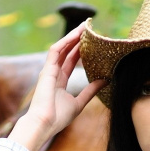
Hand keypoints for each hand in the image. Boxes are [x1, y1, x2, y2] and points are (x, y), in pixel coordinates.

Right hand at [8, 21, 105, 150]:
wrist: (44, 124)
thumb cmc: (58, 118)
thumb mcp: (79, 102)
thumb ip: (91, 90)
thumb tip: (105, 80)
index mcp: (60, 81)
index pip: (71, 61)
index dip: (80, 50)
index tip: (91, 41)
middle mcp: (53, 73)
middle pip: (67, 51)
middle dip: (77, 39)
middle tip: (89, 27)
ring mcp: (49, 71)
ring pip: (61, 48)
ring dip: (72, 36)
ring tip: (84, 26)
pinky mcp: (46, 70)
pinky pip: (55, 51)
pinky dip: (65, 42)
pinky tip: (75, 34)